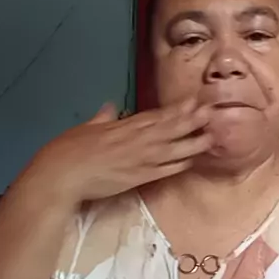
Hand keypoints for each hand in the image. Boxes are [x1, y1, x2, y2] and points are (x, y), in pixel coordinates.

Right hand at [27, 100, 211, 203]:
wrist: (63, 175)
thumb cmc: (70, 149)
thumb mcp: (87, 127)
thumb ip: (102, 117)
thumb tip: (110, 108)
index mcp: (125, 125)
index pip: (158, 115)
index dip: (179, 108)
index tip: (195, 100)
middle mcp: (138, 140)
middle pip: (172, 127)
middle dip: (194, 119)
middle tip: (214, 111)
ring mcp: (141, 159)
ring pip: (175, 148)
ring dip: (195, 142)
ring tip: (213, 136)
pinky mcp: (140, 178)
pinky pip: (166, 170)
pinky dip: (180, 165)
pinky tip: (193, 161)